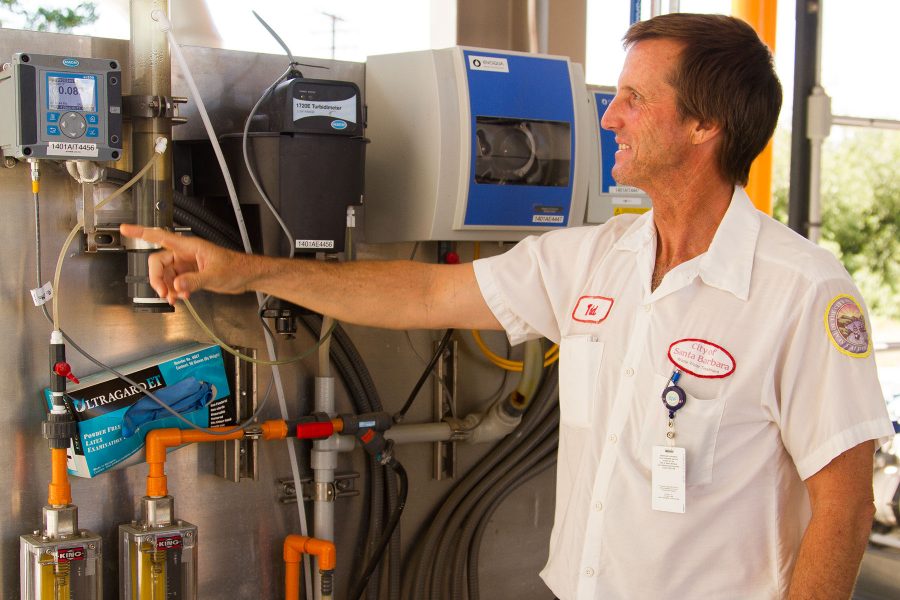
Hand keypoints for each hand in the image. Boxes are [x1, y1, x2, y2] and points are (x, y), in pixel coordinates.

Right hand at [120, 224, 251, 303]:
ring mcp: (186, 265)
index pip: (160, 236)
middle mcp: (184, 254)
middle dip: (157, 279)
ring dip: (166, 288)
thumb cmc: (236, 267)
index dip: (141, 232)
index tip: (125, 229)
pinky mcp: (190, 275)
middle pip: (158, 262)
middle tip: (163, 293)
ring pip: (165, 275)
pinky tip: (182, 296)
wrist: (246, 276)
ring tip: (175, 298)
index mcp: (189, 246)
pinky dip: (174, 290)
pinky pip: (174, 282)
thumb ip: (194, 280)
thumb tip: (177, 285)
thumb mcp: (215, 275)